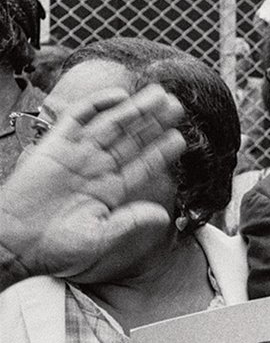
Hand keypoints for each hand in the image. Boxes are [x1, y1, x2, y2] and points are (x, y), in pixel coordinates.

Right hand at [0, 85, 186, 284]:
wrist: (13, 243)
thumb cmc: (53, 248)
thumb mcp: (100, 238)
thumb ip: (131, 223)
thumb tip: (163, 216)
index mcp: (110, 190)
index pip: (143, 165)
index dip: (161, 151)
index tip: (180, 138)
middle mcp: (96, 168)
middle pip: (132, 139)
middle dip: (154, 122)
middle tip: (177, 106)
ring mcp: (77, 154)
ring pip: (112, 124)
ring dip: (136, 109)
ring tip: (159, 95)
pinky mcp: (55, 145)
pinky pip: (79, 117)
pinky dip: (97, 104)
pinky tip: (120, 96)